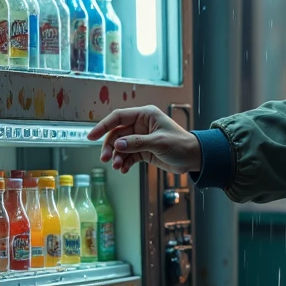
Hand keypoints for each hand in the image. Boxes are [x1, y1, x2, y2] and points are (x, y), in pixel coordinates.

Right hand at [86, 105, 201, 175]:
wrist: (195, 158)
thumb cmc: (182, 145)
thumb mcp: (158, 142)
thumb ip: (137, 143)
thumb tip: (117, 145)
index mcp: (145, 115)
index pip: (118, 117)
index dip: (103, 126)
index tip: (91, 136)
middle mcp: (141, 125)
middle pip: (117, 134)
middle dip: (110, 147)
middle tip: (106, 159)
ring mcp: (141, 138)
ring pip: (121, 147)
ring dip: (117, 157)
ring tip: (117, 166)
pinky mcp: (143, 151)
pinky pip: (128, 156)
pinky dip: (124, 163)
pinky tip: (124, 169)